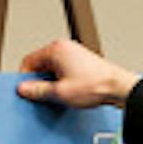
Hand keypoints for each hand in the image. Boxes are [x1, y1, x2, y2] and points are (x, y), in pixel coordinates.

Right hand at [16, 39, 139, 108]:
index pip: (28, 61)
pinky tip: (68, 93)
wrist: (119, 88)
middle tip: (43, 96)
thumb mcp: (60, 93)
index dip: (24, 78)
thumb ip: (38, 91)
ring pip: (52, 69)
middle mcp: (65, 48)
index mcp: (56, 50)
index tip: (26, 91)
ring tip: (60, 95)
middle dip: (40, 81)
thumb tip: (23, 89)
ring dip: (52, 83)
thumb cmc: (96, 85)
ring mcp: (74, 54)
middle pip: (40, 65)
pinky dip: (62, 82)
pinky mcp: (81, 62)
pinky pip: (63, 71)